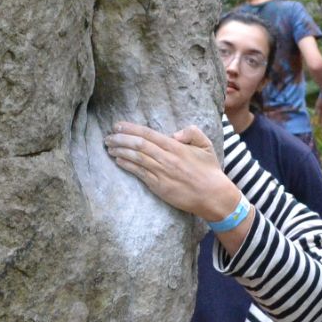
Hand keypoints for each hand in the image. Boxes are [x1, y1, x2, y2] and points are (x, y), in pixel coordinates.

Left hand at [104, 122, 235, 218]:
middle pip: (138, 145)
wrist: (213, 196)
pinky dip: (127, 166)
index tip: (118, 126)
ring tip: (109, 147)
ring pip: (136, 159)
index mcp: (176, 147)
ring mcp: (161, 174)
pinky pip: (139, 174)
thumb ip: (192, 132)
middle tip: (109, 136)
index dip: (131, 129)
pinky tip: (118, 161)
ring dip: (120, 151)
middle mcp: (166, 159)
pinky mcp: (159, 187)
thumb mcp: (206, 145)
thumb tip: (174, 133)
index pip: (148, 135)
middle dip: (120, 139)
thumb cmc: (209, 170)